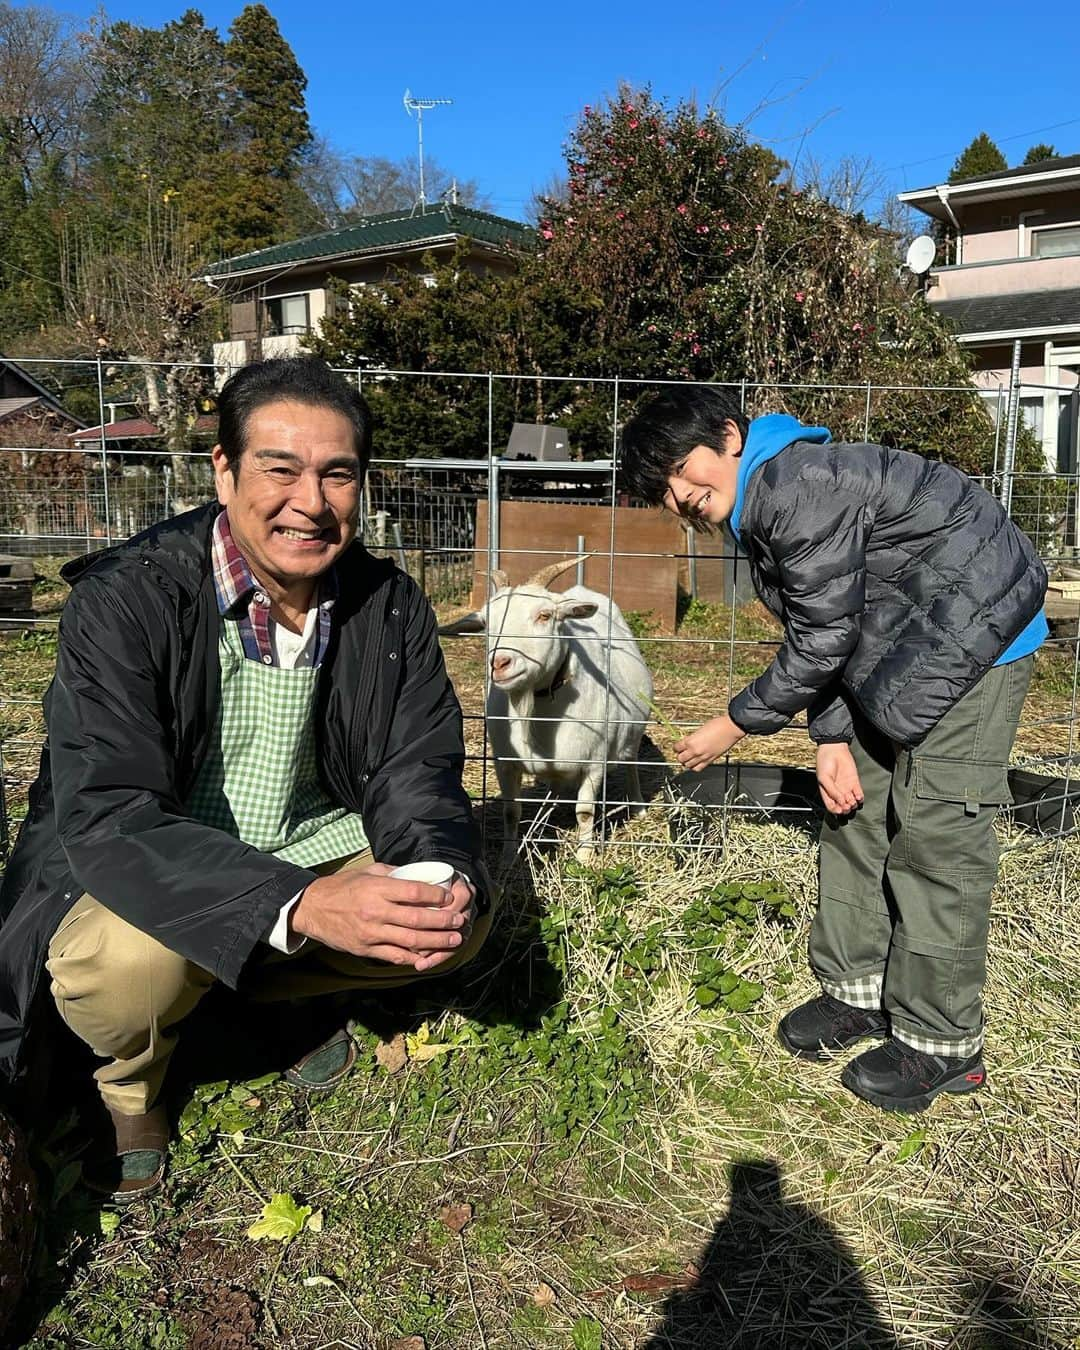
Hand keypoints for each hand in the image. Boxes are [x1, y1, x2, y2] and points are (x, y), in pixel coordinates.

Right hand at [290, 865, 475, 972]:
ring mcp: (371, 933)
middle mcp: (375, 912)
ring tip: (453, 940)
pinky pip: (395, 956)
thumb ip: (393, 874)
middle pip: (417, 919)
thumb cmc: (341, 887)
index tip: (448, 897)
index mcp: (376, 889)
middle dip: (442, 921)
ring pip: (410, 941)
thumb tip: (419, 875)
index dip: (435, 896)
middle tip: (458, 921)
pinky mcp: (366, 949)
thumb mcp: (366, 872)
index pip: (413, 892)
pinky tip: (429, 955)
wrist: (312, 908)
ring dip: (436, 942)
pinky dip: (414, 957)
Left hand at [674, 714, 745, 771]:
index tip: (677, 746)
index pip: (676, 748)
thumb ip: (692, 737)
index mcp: (691, 741)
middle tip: (682, 752)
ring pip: (688, 766)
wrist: (731, 728)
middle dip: (680, 755)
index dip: (676, 747)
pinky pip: (698, 768)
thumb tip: (688, 741)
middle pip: (681, 759)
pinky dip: (695, 766)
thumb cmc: (718, 725)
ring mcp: (703, 757)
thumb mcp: (700, 729)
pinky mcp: (711, 760)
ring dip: (687, 762)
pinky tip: (696, 762)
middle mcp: (695, 751)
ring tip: (688, 758)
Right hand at [816, 743, 863, 814]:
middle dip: (845, 809)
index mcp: (827, 792)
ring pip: (851, 802)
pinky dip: (860, 797)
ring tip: (851, 800)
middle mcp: (837, 792)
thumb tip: (840, 802)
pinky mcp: (854, 782)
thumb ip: (831, 791)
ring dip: (852, 804)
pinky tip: (858, 796)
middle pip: (842, 806)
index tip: (839, 810)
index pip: (831, 807)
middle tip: (846, 806)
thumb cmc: (824, 763)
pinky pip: (859, 794)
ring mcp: (846, 788)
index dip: (835, 811)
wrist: (834, 750)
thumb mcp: (824, 778)